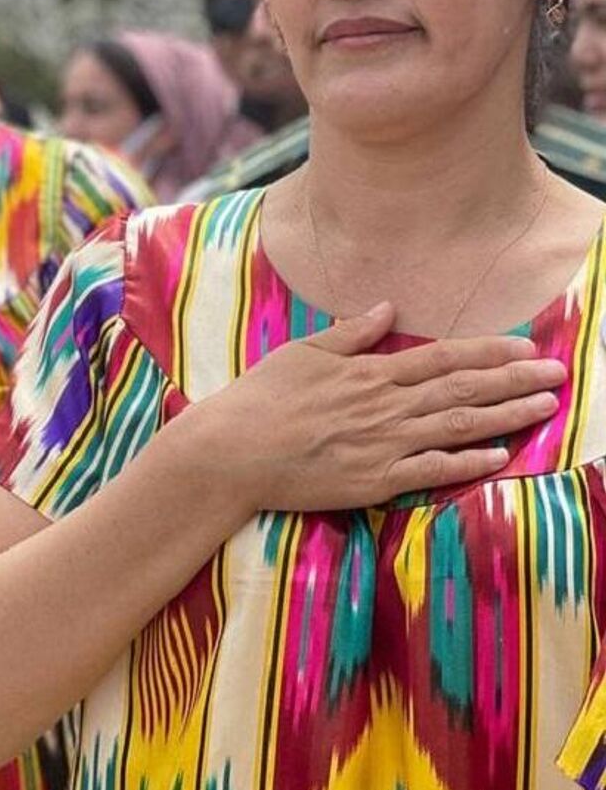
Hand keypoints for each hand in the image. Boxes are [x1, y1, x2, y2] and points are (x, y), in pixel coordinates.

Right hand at [194, 302, 566, 511]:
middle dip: (515, 380)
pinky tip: (500, 455)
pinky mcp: (376, 481)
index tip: (525, 347)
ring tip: (545, 407)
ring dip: (507, 415)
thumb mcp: (301, 353)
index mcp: (368, 373)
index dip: (487, 351)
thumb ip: (350, 334)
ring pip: (459, 425)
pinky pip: (433, 470)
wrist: (232, 451)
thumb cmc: (259, 400)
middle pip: (462, 388)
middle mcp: (385, 405)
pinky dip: (469, 462)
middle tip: (558, 374)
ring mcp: (384, 444)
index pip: (441, 357)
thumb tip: (386, 308)